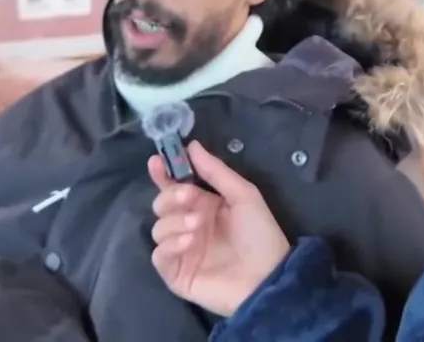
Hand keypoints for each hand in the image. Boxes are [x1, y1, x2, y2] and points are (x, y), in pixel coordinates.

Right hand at [148, 140, 290, 317]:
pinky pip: (159, 255)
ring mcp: (181, 250)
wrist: (267, 278)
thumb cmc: (260, 235)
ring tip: (197, 226)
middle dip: (170, 196)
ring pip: (158, 228)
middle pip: (160, 204)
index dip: (162, 174)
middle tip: (189, 197)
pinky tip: (188, 243)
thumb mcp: (244, 195)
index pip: (174, 187)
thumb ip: (216, 171)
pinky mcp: (176, 274)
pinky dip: (169, 245)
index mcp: (203, 206)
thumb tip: (192, 145)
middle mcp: (189, 225)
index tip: (156, 161)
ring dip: (174, 222)